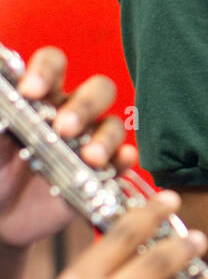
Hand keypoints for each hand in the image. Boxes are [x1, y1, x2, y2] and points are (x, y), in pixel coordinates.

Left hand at [0, 49, 137, 250]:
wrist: (0, 214)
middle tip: (64, 128)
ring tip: (91, 158)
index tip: (30, 91)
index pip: (52, 64)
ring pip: (113, 126)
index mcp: (41, 96)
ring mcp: (87, 143)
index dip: (46, 70)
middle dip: (85, 106)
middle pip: (98, 89)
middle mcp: (70, 113)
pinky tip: (120, 162)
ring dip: (106, 138)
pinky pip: (122, 162)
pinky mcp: (98, 175)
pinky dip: (124, 160)